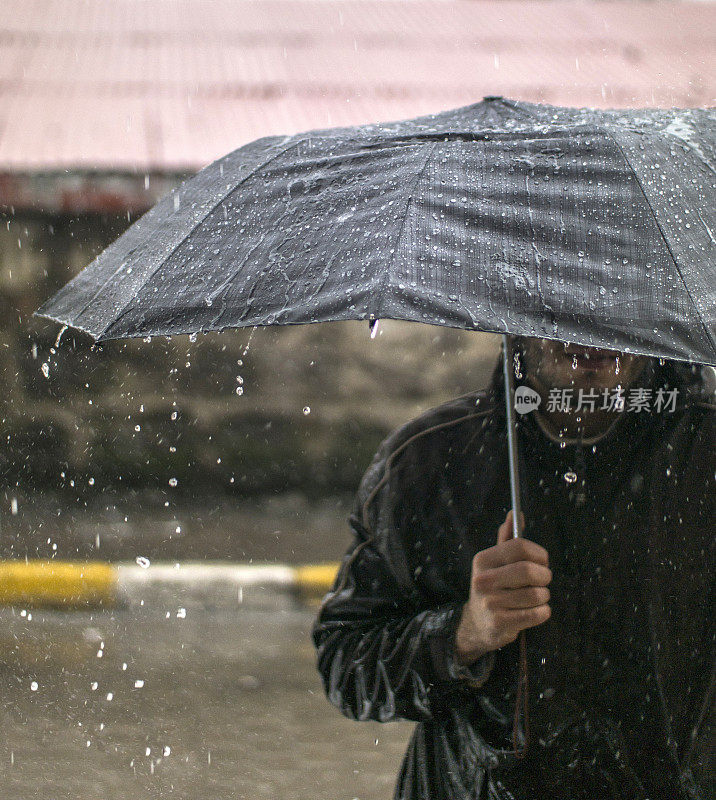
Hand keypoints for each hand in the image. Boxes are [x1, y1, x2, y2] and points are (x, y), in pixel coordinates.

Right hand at [454, 509, 551, 664]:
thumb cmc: (494, 587)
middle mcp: (483, 580)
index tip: (542, 561)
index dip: (539, 553)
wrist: (478, 624)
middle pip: (529, 570)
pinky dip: (543, 612)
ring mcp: (490, 603)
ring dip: (544, 596)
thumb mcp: (495, 562)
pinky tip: (535, 611)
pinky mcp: (500, 623)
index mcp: (483, 560)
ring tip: (536, 597)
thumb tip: (514, 514)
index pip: (520, 547)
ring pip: (536, 594)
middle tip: (543, 580)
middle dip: (544, 576)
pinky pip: (537, 614)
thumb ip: (507, 539)